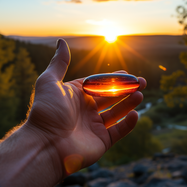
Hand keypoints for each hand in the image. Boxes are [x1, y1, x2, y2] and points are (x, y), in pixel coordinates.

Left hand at [27, 39, 145, 177]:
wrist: (44, 145)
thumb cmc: (46, 111)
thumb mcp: (50, 81)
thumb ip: (59, 62)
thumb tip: (61, 41)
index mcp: (77, 96)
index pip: (99, 84)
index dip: (113, 79)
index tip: (127, 73)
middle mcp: (86, 110)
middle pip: (111, 97)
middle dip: (127, 89)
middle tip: (141, 82)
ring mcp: (94, 126)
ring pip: (117, 112)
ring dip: (129, 103)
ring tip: (140, 94)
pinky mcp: (101, 141)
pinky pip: (118, 131)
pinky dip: (128, 124)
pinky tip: (135, 114)